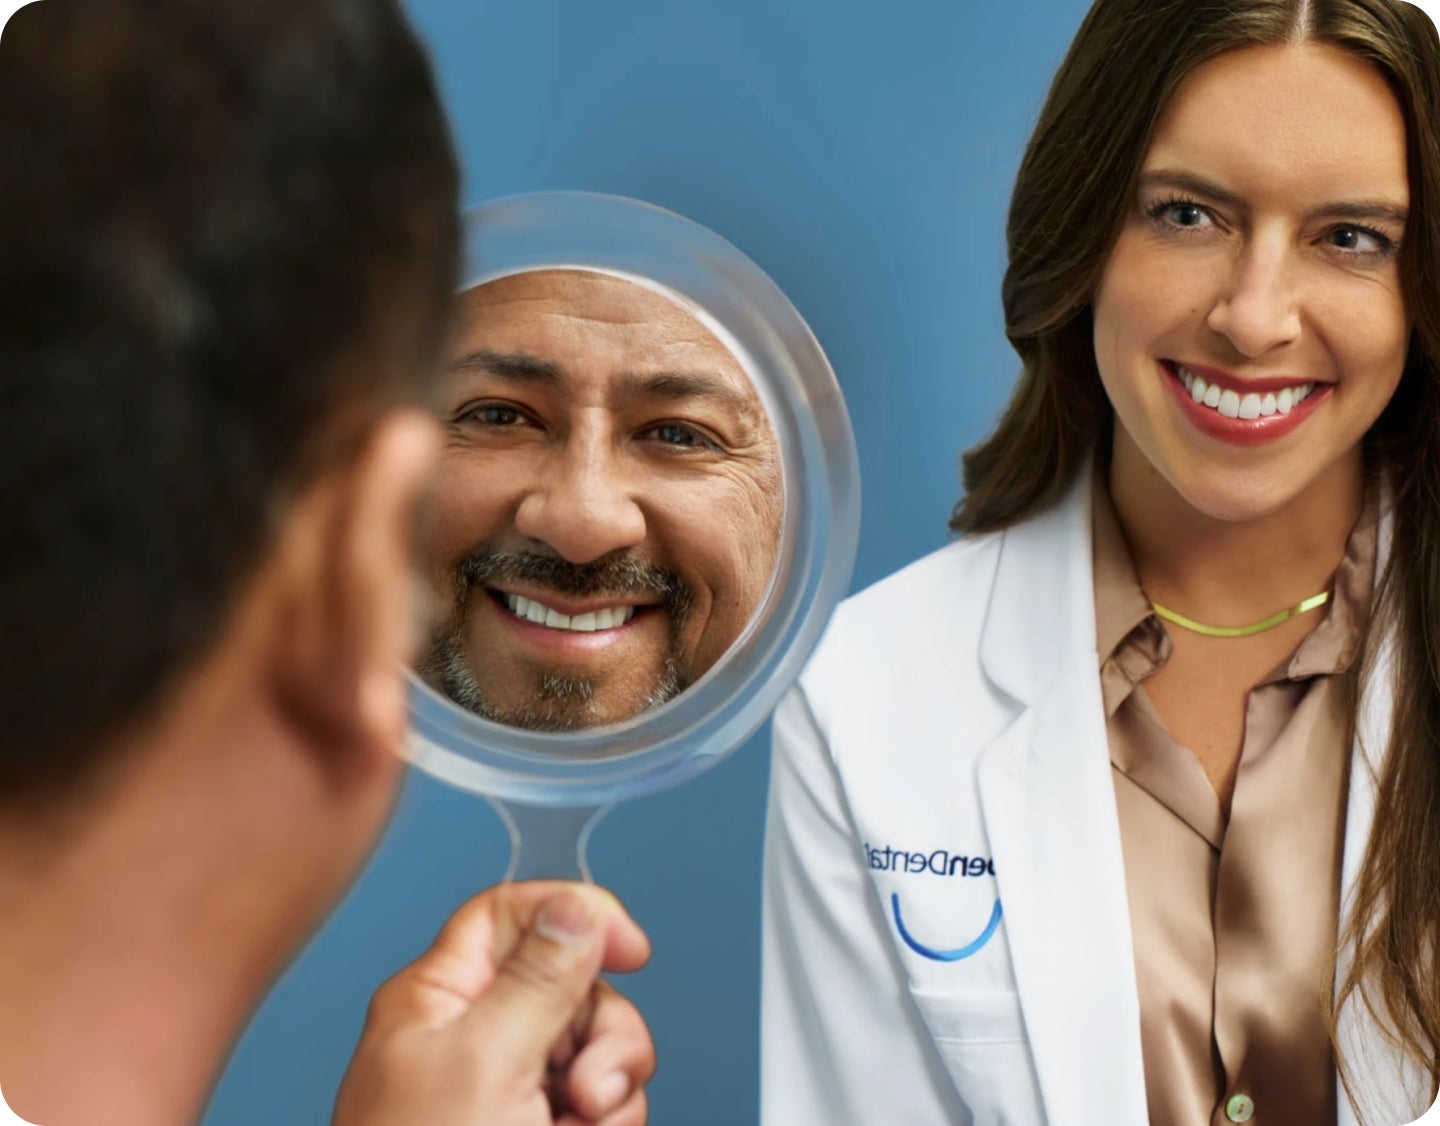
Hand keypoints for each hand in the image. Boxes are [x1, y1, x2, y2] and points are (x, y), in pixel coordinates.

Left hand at [333, 881, 653, 1125]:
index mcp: (436, 1001)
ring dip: (610, 1087)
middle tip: (584, 1083)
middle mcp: (472, 1037)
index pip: (508, 915)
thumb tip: (575, 907)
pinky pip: (603, 1102)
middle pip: (572, 983)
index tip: (628, 945)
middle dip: (601, 1031)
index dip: (572, 913)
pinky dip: (609, 1122)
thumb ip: (539, 979)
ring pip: (596, 1046)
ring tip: (579, 1125)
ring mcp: (507, 1090)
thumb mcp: (486, 1065)